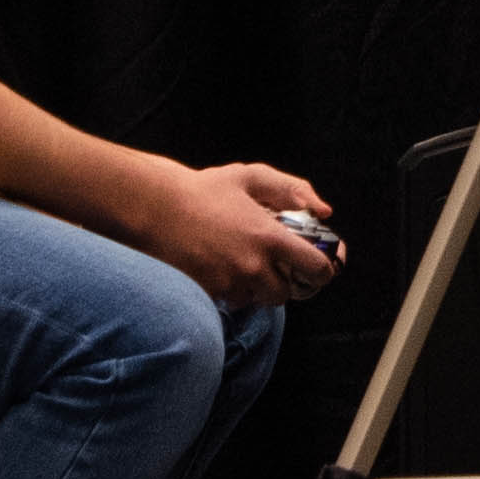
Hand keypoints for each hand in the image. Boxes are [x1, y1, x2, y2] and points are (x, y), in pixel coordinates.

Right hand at [132, 159, 338, 309]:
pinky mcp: (209, 292)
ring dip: (260, 288)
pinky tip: (225, 268)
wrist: (155, 208)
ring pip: (259, 300)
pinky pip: (233, 300)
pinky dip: (236, 291)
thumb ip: (293, 190)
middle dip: (287, 282)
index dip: (324, 270)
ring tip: (248, 264)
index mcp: (271, 237)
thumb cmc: (204, 190)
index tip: (321, 266)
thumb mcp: (251, 177)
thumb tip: (324, 210)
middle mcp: (254, 265)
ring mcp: (231, 282)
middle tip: (280, 266)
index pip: (316, 268)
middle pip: (287, 294)